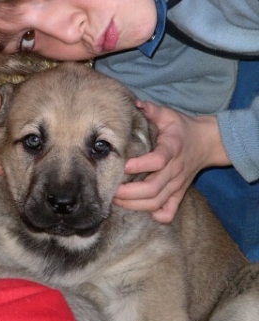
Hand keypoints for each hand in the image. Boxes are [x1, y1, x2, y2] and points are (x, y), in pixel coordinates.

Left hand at [114, 101, 228, 222]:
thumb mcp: (168, 115)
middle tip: (111, 191)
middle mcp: (175, 169)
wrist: (208, 141)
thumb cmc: (181, 128)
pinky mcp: (180, 193)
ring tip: (116, 200)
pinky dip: (157, 216)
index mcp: (172, 148)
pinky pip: (170, 211)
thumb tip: (134, 104)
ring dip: (135, 205)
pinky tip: (142, 213)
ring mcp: (178, 183)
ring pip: (157, 202)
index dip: (140, 165)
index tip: (124, 166)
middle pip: (153, 188)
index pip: (158, 160)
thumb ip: (151, 110)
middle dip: (129, 193)